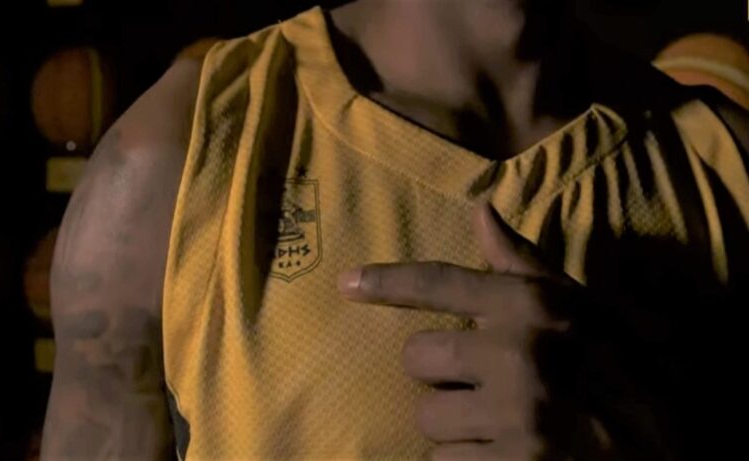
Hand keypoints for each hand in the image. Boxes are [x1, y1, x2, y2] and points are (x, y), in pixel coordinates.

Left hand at [337, 201, 630, 459]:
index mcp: (529, 308)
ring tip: (494, 422)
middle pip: (416, 358)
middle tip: (473, 380)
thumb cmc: (617, 363)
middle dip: (437, 372)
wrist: (667, 438)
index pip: (440, 284)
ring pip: (428, 416)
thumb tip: (479, 209)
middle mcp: (516, 356)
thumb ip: (520, 262)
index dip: (387, 283)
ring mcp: (514, 417)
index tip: (348, 284)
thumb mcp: (574, 304)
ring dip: (451, 423)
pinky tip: (498, 452)